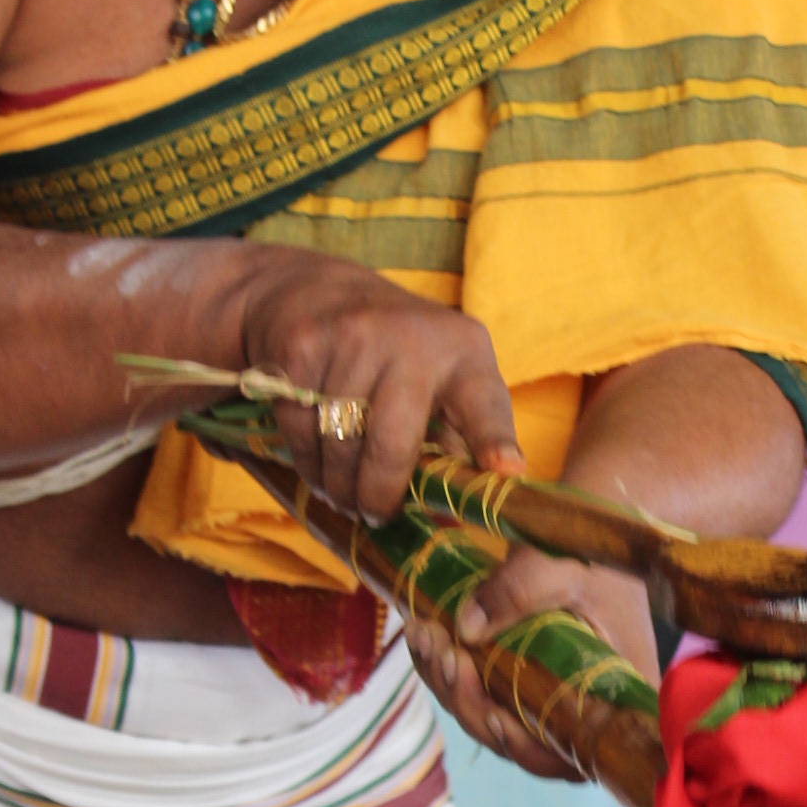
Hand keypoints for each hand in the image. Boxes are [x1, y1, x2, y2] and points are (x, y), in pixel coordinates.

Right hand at [235, 248, 521, 517]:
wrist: (318, 290)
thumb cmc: (396, 355)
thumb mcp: (443, 381)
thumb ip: (456, 444)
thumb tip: (449, 516)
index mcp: (464, 353)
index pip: (484, 404)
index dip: (493, 441)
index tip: (505, 470)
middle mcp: (413, 338)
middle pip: (391, 445)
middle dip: (378, 497)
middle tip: (374, 516)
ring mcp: (353, 337)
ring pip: (339, 445)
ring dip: (337, 486)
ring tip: (343, 496)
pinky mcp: (304, 345)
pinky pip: (300, 429)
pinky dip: (307, 462)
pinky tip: (318, 467)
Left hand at [403, 543, 659, 779]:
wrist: (596, 518)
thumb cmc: (594, 544)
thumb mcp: (561, 562)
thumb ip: (519, 590)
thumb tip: (465, 629)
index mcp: (617, 695)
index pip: (572, 755)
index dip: (528, 747)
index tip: (493, 714)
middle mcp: (585, 707)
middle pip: (519, 741)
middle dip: (471, 704)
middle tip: (443, 654)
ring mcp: (552, 693)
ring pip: (491, 716)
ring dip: (450, 684)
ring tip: (425, 636)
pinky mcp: (524, 676)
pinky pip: (480, 689)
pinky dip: (447, 668)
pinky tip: (425, 634)